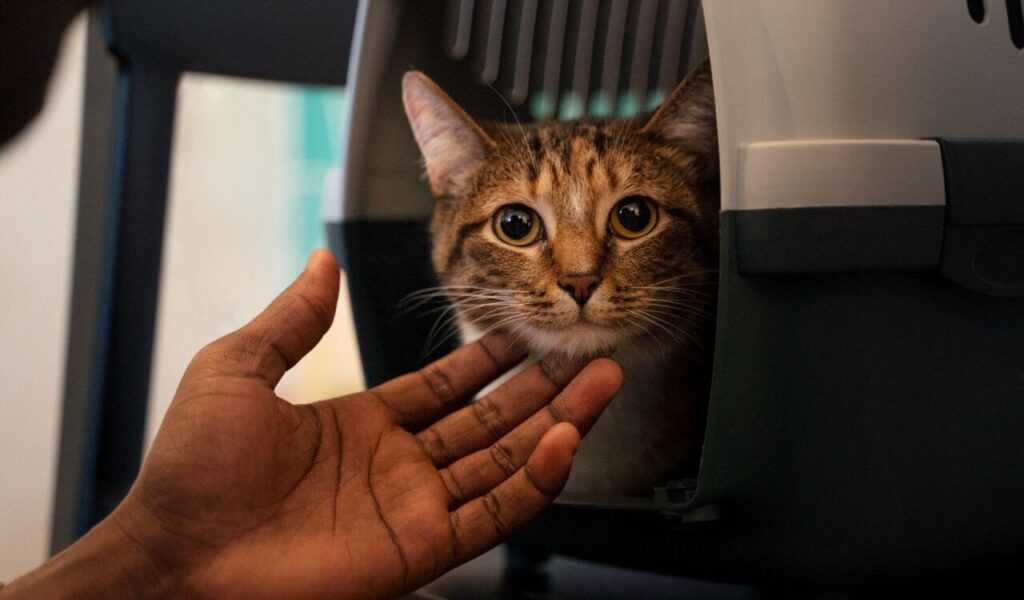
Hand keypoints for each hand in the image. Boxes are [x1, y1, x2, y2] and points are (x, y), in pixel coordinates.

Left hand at [1, 250, 620, 599]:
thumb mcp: (237, 370)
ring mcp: (413, 507)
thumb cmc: (190, 469)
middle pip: (490, 421)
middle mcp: (398, 465)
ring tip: (601, 384)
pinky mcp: (420, 548)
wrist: (176, 554)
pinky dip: (534, 482)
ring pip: (506, 461)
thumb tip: (321, 261)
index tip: (527, 331)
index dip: (488, 360)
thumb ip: (292, 319)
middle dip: (543, 387)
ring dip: (558, 424)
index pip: (446, 387)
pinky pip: (493, 513)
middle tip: (589, 351)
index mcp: (362, 424)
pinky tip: (564, 443)